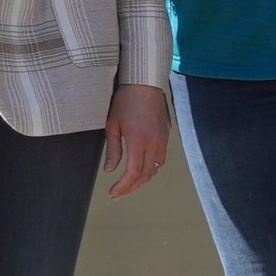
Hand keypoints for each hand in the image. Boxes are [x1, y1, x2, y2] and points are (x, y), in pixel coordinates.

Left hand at [100, 83, 172, 197]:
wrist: (144, 82)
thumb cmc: (125, 100)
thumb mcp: (112, 125)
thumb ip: (112, 150)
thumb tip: (110, 170)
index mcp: (138, 141)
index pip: (133, 173)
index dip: (123, 187)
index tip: (113, 192)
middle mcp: (153, 143)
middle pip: (145, 175)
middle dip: (132, 187)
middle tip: (119, 193)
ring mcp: (162, 139)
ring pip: (155, 168)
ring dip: (142, 178)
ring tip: (129, 182)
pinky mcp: (166, 134)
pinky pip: (160, 157)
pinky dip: (151, 167)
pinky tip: (141, 166)